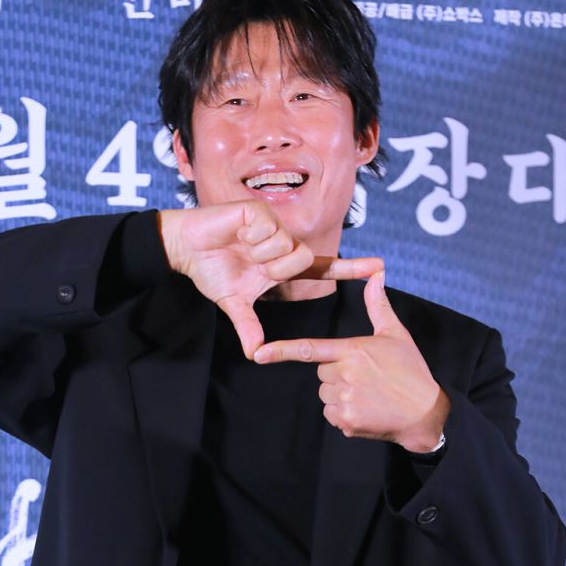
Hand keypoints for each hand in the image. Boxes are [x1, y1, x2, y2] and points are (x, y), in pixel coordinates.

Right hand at [158, 202, 383, 358]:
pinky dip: (251, 237)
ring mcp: (273, 226)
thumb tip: (255, 353)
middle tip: (253, 264)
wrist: (187, 247)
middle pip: (303, 258)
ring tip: (242, 246)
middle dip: (276, 268)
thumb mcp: (233, 303)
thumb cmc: (211, 270)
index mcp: (282, 265)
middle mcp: (283, 244)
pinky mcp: (259, 212)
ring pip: (286, 245)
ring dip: (260, 253)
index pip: (322, 268)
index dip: (350, 268)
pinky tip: (238, 232)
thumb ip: (248, 326)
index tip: (378, 268)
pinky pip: (268, 230)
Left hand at [252, 269, 451, 450]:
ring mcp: (344, 400)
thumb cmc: (410, 371)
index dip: (281, 351)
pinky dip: (344, 413)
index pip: (309, 349)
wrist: (424, 413)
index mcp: (352, 350)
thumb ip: (378, 305)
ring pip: (326, 393)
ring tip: (369, 394)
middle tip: (366, 377)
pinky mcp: (345, 421)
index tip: (258, 354)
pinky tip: (366, 409)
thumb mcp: (396, 334)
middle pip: (322, 372)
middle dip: (337, 373)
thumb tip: (376, 275)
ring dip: (340, 394)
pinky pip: (331, 414)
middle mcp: (344, 375)